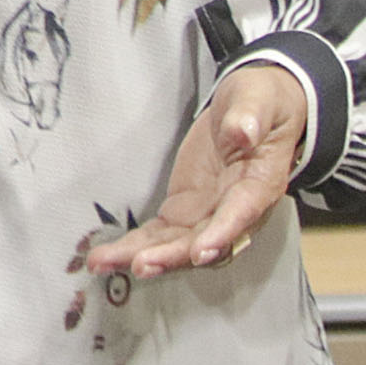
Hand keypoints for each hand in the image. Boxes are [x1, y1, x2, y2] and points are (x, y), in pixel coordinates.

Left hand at [85, 66, 308, 277]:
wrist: (254, 110)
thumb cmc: (261, 104)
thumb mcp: (257, 99)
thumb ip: (250, 117)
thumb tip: (242, 133)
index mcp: (259, 184)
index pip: (240, 214)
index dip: (221, 234)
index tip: (200, 251)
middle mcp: (233, 209)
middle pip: (203, 240)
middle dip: (172, 256)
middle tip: (141, 265)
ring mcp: (207, 213)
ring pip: (177, 244)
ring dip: (142, 256)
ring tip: (103, 264)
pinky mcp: (184, 210)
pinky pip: (159, 233)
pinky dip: (133, 246)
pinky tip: (103, 257)